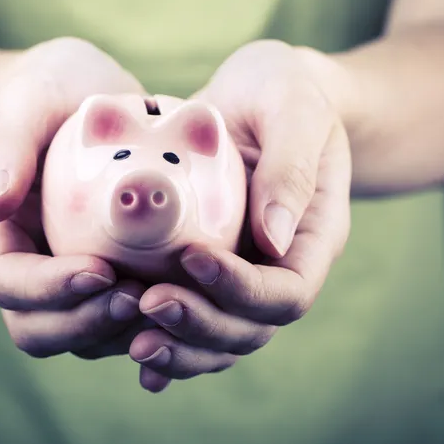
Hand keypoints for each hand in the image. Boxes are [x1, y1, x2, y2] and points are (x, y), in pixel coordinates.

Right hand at [0, 37, 150, 359]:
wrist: (71, 96)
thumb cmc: (45, 91)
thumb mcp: (26, 100)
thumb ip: (6, 145)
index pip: (6, 281)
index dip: (50, 289)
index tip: (103, 270)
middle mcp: (22, 259)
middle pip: (38, 324)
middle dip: (87, 322)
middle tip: (141, 297)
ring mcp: (60, 269)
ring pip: (79, 330)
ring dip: (120, 330)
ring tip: (167, 303)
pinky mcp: (98, 266)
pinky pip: (115, 310)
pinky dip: (144, 317)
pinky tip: (184, 298)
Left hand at [129, 40, 351, 390]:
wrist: (261, 91)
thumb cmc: (284, 90)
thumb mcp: (295, 109)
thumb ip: (290, 167)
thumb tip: (272, 240)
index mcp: (311, 236)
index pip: (286, 292)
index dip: (240, 289)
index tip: (191, 258)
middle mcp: (279, 262)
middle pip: (249, 326)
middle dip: (199, 324)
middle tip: (146, 304)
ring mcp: (243, 266)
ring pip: (219, 332)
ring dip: (179, 345)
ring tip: (132, 342)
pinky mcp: (209, 259)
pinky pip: (194, 310)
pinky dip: (168, 337)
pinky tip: (133, 353)